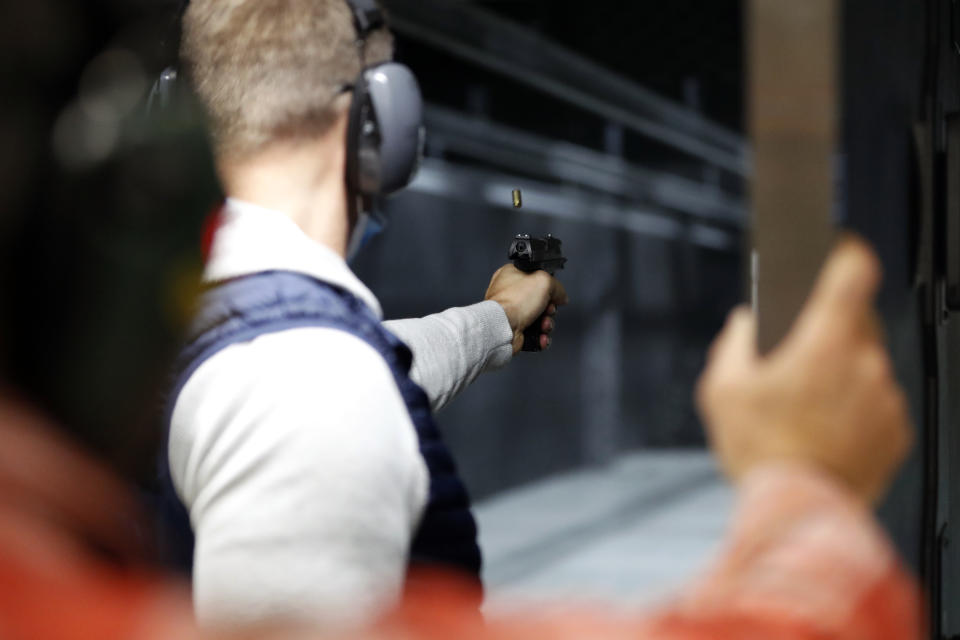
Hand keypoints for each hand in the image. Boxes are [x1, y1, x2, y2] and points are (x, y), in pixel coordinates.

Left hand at [484, 264, 568, 353]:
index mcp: (511, 275)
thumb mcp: (544, 281)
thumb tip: (561, 296)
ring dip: (547, 323)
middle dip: (549, 308)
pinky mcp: (514, 329)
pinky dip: (541, 336)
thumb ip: (557, 286)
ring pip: (539, 318)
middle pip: (540, 300)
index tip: (553, 291)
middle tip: (548, 309)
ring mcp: (511, 312)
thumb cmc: (513, 302)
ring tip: (543, 324)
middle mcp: (510, 293)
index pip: (536, 277)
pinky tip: (541, 335)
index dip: (547, 285)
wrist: (503, 327)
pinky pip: (534, 333)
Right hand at [696, 237, 911, 502]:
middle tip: (798, 356)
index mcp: (824, 340)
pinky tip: (826, 430)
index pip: (853, 270)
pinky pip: (876, 402)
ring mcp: (885, 396)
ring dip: (842, 373)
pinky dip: (856, 408)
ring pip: (865, 364)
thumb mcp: (721, 389)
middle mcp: (864, 361)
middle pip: (855, 320)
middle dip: (828, 329)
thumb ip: (734, 343)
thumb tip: (747, 324)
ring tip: (808, 407)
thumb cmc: (760, 450)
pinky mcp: (896, 429)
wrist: (798, 509)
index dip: (845, 250)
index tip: (836, 247)